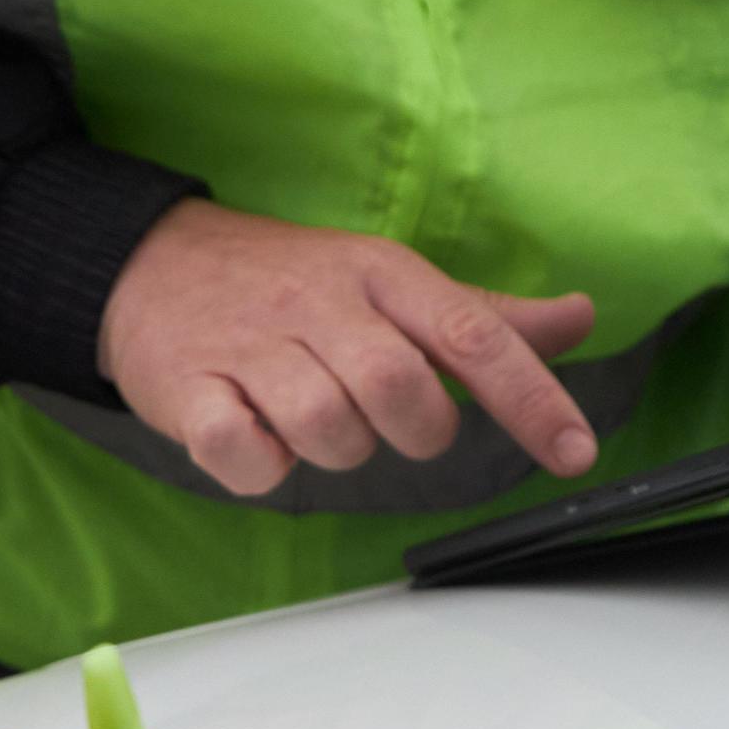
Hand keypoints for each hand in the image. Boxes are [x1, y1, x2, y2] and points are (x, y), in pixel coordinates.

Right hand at [98, 198, 601, 497]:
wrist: (150, 262)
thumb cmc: (288, 282)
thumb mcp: (391, 283)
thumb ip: (483, 319)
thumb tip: (579, 319)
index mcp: (382, 276)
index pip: (474, 336)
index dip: (533, 399)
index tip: (577, 453)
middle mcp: (322, 305)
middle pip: (401, 391)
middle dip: (414, 431)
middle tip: (387, 421)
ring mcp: (252, 346)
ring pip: (327, 430)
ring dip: (335, 451)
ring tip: (309, 420)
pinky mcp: (189, 389)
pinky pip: (241, 453)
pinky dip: (258, 465)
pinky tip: (253, 435)